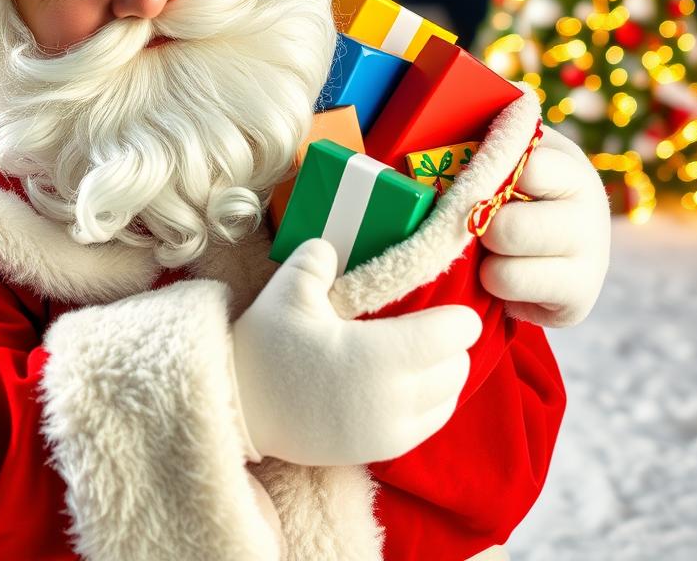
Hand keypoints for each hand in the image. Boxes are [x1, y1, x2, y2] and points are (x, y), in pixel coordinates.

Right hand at [229, 238, 481, 466]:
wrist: (238, 408)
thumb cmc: (266, 346)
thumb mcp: (288, 288)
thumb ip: (319, 257)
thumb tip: (335, 246)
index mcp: (379, 356)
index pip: (452, 336)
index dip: (458, 318)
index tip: (451, 307)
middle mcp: (393, 400)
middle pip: (458, 368)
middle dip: (451, 345)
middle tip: (430, 326)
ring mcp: (388, 431)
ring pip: (449, 399)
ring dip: (443, 374)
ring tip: (420, 354)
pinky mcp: (378, 451)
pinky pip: (428, 424)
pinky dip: (430, 402)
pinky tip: (407, 383)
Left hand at [479, 124, 610, 327]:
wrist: (544, 248)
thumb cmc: (508, 190)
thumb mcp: (503, 152)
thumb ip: (490, 125)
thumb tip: (472, 86)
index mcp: (568, 165)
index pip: (522, 168)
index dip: (485, 177)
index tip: (472, 178)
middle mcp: (592, 211)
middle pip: (507, 229)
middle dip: (478, 227)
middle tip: (477, 223)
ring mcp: (593, 259)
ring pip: (504, 269)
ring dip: (484, 261)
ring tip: (490, 250)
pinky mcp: (579, 301)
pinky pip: (510, 293)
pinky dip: (495, 286)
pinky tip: (503, 274)